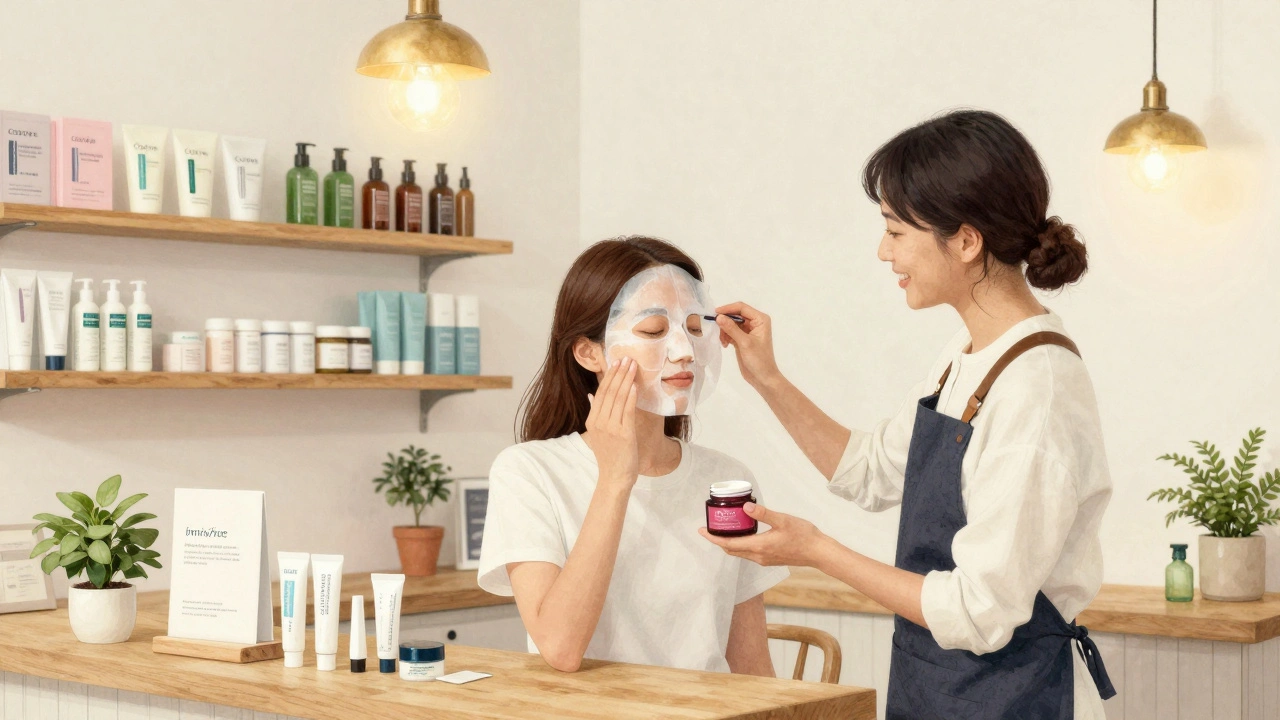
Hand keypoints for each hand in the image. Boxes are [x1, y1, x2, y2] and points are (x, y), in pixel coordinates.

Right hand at [584, 357, 638, 491]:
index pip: (600, 393)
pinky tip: (635, 386)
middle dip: (619, 373)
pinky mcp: (623, 434)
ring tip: (633, 366)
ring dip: (626, 380)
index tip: (616, 362)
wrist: (615, 477)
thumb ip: (595, 413)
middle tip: (627, 358)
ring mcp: (610, 428)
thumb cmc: (609, 456)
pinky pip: (627, 411)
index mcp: (592, 420)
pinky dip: (631, 396)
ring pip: (618, 398)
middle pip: (609, 392)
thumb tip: (591, 395)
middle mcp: (599, 422)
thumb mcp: (597, 433)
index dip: (609, 376)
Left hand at [699, 502, 827, 567]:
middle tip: (709, 529)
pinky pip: (748, 553)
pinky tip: (743, 535)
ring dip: (729, 543)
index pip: (729, 544)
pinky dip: (740, 545)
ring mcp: (764, 560)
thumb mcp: (783, 520)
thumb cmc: (803, 535)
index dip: (713, 538)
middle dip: (718, 541)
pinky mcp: (769, 559)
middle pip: (731, 550)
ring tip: (723, 530)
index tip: (701, 531)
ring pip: (740, 553)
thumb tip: (746, 506)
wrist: (818, 552)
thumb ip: (763, 513)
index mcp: (759, 546)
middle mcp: (758, 556)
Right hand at [714, 302, 780, 389]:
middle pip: (735, 315)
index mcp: (760, 319)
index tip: (714, 314)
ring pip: (731, 323)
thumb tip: (718, 317)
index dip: (728, 309)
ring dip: (724, 330)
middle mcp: (755, 322)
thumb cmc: (758, 360)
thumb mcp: (744, 343)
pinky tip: (725, 344)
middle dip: (725, 321)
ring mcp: (748, 331)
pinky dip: (726, 336)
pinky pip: (731, 332)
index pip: (742, 308)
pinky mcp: (742, 339)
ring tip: (722, 341)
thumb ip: (731, 329)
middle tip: (715, 328)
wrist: (762, 378)